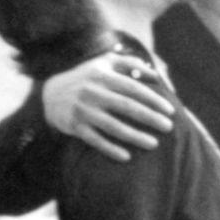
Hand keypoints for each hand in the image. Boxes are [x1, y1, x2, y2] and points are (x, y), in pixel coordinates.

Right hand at [43, 52, 173, 160]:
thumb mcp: (103, 63)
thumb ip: (129, 63)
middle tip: (169, 127)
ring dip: (135, 136)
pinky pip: (95, 140)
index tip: (170, 110)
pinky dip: (110, 149)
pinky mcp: (75, 126)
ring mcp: (83, 110)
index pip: (132, 88)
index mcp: (102, 76)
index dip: (153, 99)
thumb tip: (154, 73)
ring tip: (154, 144)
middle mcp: (92, 92)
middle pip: (126, 107)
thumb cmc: (85, 77)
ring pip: (113, 126)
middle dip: (150, 118)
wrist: (49, 94)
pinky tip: (127, 156)